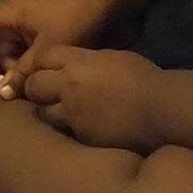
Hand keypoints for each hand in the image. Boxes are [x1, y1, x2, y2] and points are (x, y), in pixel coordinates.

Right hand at [0, 0, 106, 89]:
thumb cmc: (71, 18)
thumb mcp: (46, 49)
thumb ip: (23, 72)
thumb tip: (3, 94)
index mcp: (6, 11)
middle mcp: (10, 8)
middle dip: (8, 62)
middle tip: (27, 78)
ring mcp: (24, 11)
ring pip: (12, 42)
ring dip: (22, 59)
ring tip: (42, 71)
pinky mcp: (37, 16)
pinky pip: (24, 38)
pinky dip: (30, 52)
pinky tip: (46, 62)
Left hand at [21, 46, 167, 151]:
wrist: (159, 108)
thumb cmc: (142, 77)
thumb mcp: (111, 57)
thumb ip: (87, 60)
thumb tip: (76, 64)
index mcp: (78, 62)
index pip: (43, 57)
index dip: (42, 64)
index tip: (48, 69)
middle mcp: (69, 86)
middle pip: (34, 85)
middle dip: (37, 89)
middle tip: (47, 93)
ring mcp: (73, 113)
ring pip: (43, 113)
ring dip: (50, 111)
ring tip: (64, 113)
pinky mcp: (81, 135)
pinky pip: (66, 131)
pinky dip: (71, 129)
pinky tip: (84, 127)